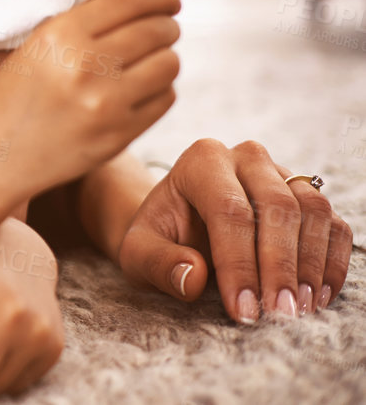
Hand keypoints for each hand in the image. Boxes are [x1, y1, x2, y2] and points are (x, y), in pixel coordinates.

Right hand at [0, 0, 181, 196]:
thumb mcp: (38, 45)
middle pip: (157, 31)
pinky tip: (140, 90)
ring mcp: (105, 103)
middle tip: (162, 31)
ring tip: (148, 62)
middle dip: (165, 27)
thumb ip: (86, 25)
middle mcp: (84, 65)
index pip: (131, 2)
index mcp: (59, 34)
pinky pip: (165, 99)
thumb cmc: (16, 94)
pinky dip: (160, 90)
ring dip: (164, 59)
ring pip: (168, 64)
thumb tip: (144, 6)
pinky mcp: (119, 135)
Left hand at [117, 139, 353, 322]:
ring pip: (313, 211)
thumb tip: (193, 276)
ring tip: (299, 310)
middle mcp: (247, 157)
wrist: (181, 225)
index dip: (239, 263)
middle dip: (280, 266)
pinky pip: (334, 225)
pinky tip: (318, 298)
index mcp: (201, 160)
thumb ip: (157, 263)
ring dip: (312, 265)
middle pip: (278, 207)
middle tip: (279, 315)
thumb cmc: (159, 238)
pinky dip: (332, 262)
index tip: (244, 310)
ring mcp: (283, 174)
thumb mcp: (138, 252)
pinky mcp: (308, 197)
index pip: (229, 209)